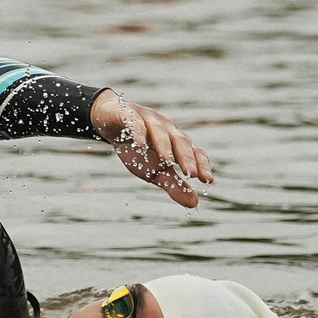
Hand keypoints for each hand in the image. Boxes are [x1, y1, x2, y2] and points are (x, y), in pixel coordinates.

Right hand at [90, 90, 214, 208]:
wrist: (109, 122)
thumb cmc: (137, 149)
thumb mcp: (153, 171)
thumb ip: (174, 185)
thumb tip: (194, 204)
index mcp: (176, 141)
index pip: (194, 152)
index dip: (201, 165)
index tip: (208, 180)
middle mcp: (167, 128)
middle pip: (180, 141)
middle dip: (186, 157)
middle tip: (191, 174)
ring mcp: (148, 119)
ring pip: (160, 131)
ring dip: (164, 145)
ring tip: (167, 161)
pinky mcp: (128, 114)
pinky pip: (135, 122)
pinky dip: (138, 132)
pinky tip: (140, 143)